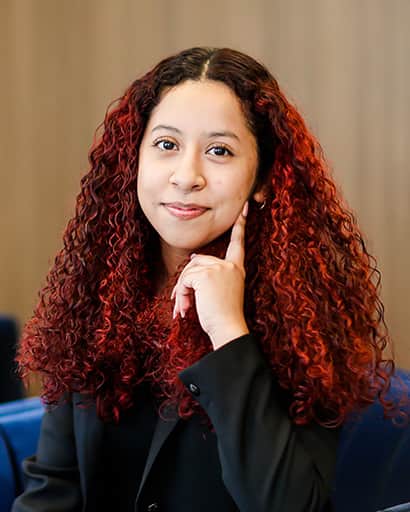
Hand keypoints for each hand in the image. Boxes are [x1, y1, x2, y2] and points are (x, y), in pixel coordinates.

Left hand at [171, 201, 249, 349]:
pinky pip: (185, 279)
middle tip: (180, 302)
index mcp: (237, 269)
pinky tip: (185, 308)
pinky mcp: (207, 274)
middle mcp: (230, 265)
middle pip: (198, 260)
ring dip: (182, 291)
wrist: (228, 329)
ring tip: (184, 309)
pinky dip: (181, 294)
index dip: (240, 226)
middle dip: (186, 280)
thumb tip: (194, 257)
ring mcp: (219, 268)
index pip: (238, 243)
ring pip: (189, 270)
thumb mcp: (220, 291)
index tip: (244, 208)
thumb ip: (210, 273)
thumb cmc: (224, 316)